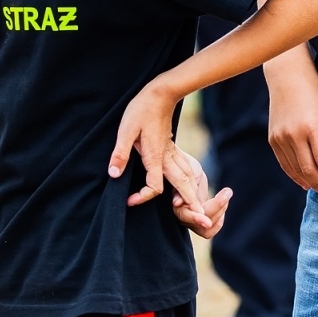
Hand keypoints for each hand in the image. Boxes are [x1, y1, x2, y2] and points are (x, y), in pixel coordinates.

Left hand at [108, 79, 206, 215]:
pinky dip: (192, 182)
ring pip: (189, 178)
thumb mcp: (126, 130)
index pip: (154, 186)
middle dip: (193, 205)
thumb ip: (120, 153)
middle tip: (203, 224)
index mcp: (155, 156)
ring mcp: (173, 154)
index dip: (143, 197)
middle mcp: (168, 158)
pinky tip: (192, 186)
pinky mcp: (173, 150)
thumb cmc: (141, 110)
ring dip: (194, 195)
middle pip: (184, 186)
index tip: (129, 201)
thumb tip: (114, 174)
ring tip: (199, 211)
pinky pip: (188, 170)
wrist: (161, 92)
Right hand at [168, 149, 231, 238]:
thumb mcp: (185, 174)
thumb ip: (181, 188)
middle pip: (201, 224)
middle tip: (227, 192)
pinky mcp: (201, 219)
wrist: (186, 169)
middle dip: (216, 209)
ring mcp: (192, 220)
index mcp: (176, 204)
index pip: (185, 216)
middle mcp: (182, 216)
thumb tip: (177, 204)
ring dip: (220, 211)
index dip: (196, 219)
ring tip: (226, 193)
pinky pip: (212, 227)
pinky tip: (224, 202)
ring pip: (207, 229)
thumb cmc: (184, 169)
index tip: (207, 222)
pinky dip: (220, 217)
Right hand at [267, 65, 317, 197]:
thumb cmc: (315, 94)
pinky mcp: (272, 139)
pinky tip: (305, 182)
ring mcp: (281, 138)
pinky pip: (284, 164)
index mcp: (312, 127)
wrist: (287, 78)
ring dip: (309, 183)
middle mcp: (294, 135)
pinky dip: (295, 175)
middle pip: (309, 170)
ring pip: (295, 170)